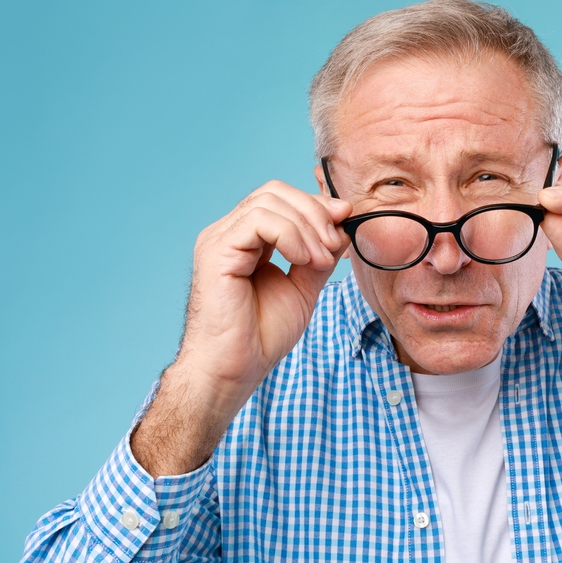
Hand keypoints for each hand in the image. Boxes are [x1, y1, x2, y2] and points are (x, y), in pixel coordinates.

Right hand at [133, 181, 351, 474]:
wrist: (234, 370)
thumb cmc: (260, 336)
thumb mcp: (302, 287)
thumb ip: (318, 255)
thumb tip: (341, 225)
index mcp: (246, 240)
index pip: (281, 199)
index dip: (316, 205)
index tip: (345, 221)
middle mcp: (229, 233)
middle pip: (275, 192)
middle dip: (315, 212)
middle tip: (335, 246)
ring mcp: (219, 239)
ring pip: (268, 201)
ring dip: (307, 226)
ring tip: (322, 260)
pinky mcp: (216, 251)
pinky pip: (258, 220)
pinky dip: (290, 235)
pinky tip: (304, 260)